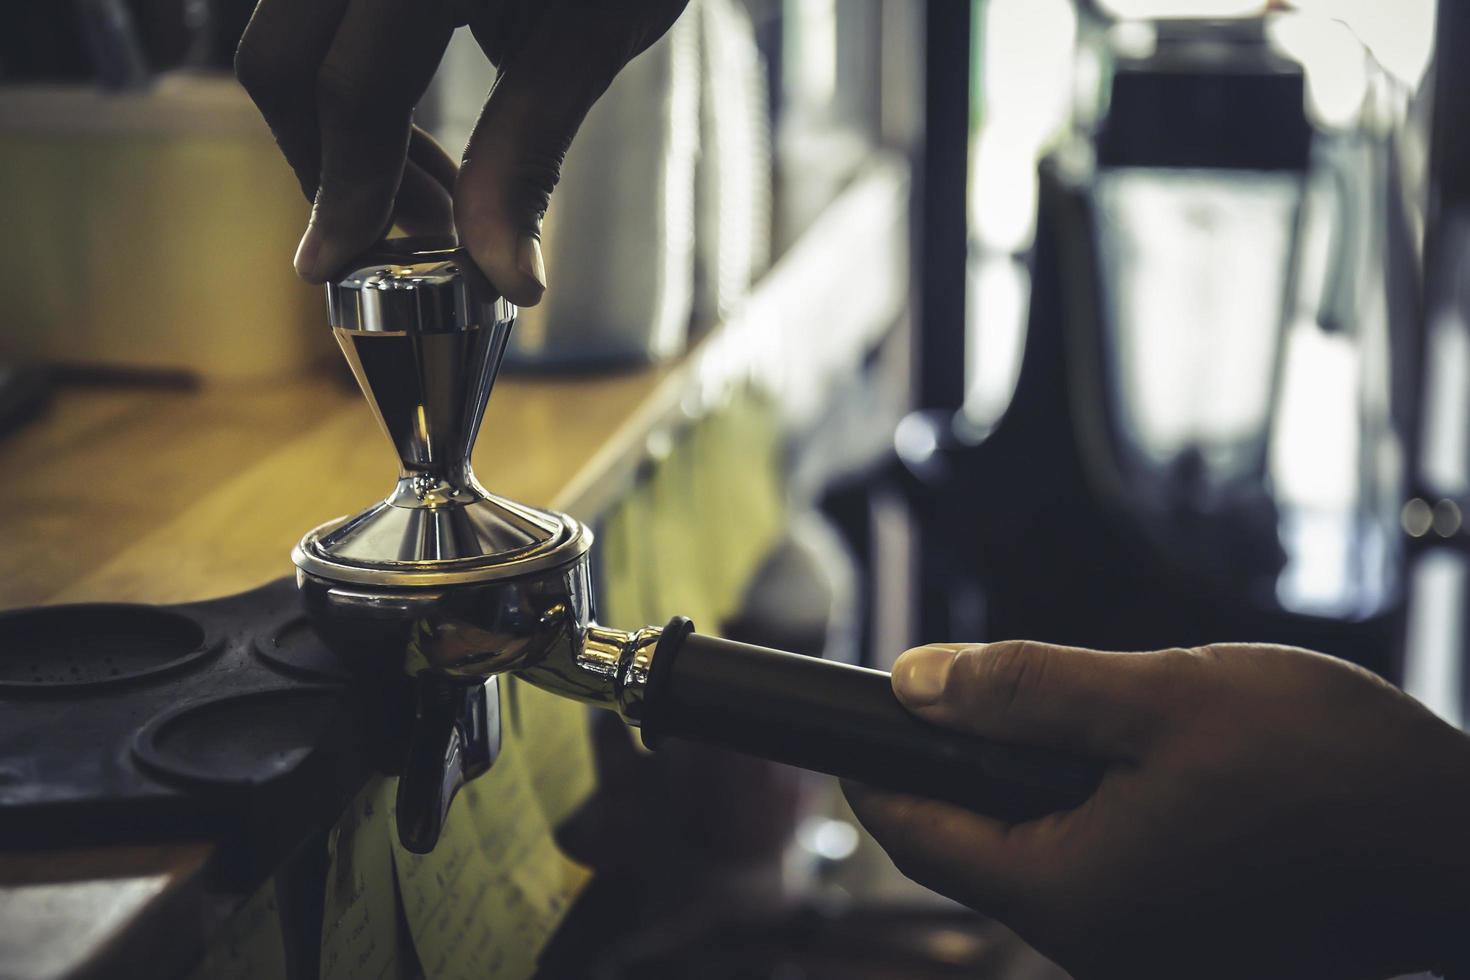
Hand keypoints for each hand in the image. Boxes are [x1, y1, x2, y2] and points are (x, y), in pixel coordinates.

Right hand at [234, 0, 687, 301]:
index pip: (349, 88)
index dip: (341, 188)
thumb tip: (502, 277)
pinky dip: (353, 67)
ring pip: (290, 28)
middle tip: (392, 231)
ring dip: (337, 117)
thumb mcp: (594, 36)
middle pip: (282, 56)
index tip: (331, 264)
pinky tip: (415, 119)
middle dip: (324, 161)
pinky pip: (325, 8)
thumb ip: (527, 153)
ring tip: (426, 184)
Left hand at [845, 641, 1469, 978]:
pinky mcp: (1196, 943)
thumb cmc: (1330, 770)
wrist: (1463, 846)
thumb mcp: (1160, 698)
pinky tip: (1171, 770)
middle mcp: (1099, 945)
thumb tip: (914, 686)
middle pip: (982, 847)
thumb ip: (1024, 692)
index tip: (854, 724)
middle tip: (1000, 693)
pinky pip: (1114, 869)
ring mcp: (1151, 953)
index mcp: (1069, 893)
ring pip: (1051, 851)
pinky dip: (1110, 812)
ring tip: (1121, 723)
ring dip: (1052, 783)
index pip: (918, 838)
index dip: (876, 773)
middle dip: (975, 766)